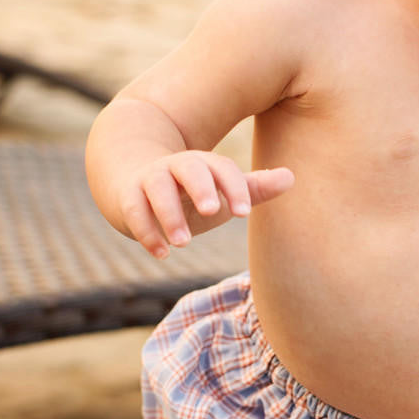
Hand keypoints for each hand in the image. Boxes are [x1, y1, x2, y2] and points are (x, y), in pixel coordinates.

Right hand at [119, 150, 294, 258]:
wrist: (134, 180)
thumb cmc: (190, 192)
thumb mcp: (221, 192)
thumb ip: (253, 188)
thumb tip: (291, 177)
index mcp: (204, 164)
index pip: (222, 169)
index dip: (234, 188)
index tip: (244, 212)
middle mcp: (176, 167)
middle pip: (188, 168)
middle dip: (200, 188)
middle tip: (212, 212)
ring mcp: (149, 180)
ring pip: (157, 189)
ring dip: (169, 215)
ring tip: (183, 243)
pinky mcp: (127, 197)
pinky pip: (134, 210)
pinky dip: (146, 232)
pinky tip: (162, 254)